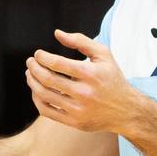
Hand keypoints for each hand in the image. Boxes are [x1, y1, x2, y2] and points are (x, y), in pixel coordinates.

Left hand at [26, 31, 145, 133]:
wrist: (126, 110)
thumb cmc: (112, 78)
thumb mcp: (103, 55)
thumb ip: (80, 41)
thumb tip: (57, 33)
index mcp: (90, 74)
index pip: (57, 63)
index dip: (42, 57)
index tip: (38, 54)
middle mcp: (84, 93)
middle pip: (47, 79)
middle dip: (33, 68)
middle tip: (30, 62)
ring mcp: (78, 109)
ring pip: (44, 95)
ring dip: (32, 82)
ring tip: (30, 74)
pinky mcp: (74, 122)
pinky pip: (46, 111)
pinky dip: (36, 99)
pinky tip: (36, 90)